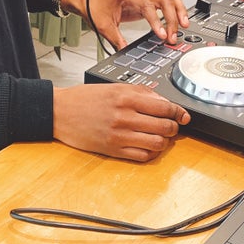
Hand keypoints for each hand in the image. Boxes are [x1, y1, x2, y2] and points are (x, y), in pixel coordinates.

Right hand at [53, 83, 190, 161]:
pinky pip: (142, 156)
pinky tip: (147, 146)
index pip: (164, 107)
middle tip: (171, 126)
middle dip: (173, 127)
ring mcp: (119, 135)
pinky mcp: (113, 150)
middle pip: (165, 126)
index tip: (183, 115)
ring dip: (164, 141)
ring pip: (157, 143)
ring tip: (159, 137)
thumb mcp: (113, 87)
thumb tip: (163, 101)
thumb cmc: (84, 98)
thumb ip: (140, 92)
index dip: (179, 112)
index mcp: (126, 97)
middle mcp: (125, 116)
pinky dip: (150, 153)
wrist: (60, 112)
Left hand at [61, 0, 188, 50]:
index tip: (162, 36)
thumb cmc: (95, 9)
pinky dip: (175, 8)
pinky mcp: (147, 0)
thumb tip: (127, 53)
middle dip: (173, 17)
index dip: (157, 21)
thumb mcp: (104, 27)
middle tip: (174, 36)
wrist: (89, 1)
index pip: (148, 6)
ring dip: (179, 9)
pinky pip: (166, 0)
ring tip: (184, 25)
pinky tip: (178, 20)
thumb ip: (116, 40)